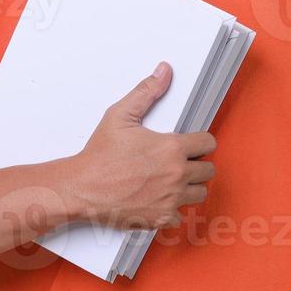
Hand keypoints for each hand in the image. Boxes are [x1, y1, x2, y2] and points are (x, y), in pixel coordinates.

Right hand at [72, 63, 216, 229]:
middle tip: (178, 162)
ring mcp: (170, 199)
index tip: (191, 144)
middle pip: (208, 170)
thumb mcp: (120, 115)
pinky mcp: (161, 218)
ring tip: (171, 181)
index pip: (208, 143)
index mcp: (172, 149)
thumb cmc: (99, 156)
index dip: (200, 142)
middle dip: (196, 165)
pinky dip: (171, 209)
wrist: (81, 189)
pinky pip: (180, 215)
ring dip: (189, 187)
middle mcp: (176, 175)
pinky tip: (158, 198)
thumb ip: (146, 92)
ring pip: (199, 193)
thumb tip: (164, 72)